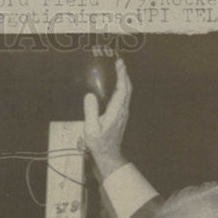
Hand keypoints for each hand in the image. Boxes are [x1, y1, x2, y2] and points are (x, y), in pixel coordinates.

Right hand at [83, 58, 131, 177]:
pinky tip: (117, 87)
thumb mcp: (91, 129)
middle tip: (120, 63)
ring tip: (120, 71)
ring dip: (124, 80)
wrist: (108, 154)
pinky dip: (122, 88)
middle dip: (124, 74)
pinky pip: (124, 98)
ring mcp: (123, 113)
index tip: (120, 64)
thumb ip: (90, 111)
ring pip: (127, 93)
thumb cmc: (99, 143)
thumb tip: (90, 95)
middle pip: (127, 88)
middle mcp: (122, 110)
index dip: (121, 75)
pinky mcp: (121, 116)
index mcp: (116, 111)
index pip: (122, 89)